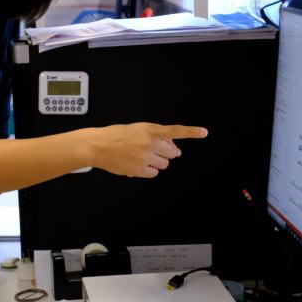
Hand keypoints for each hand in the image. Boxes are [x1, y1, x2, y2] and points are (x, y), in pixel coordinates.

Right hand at [87, 123, 207, 177]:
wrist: (97, 146)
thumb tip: (171, 148)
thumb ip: (154, 135)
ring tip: (142, 157)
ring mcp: (145, 157)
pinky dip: (148, 170)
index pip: (174, 131)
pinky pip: (154, 173)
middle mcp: (149, 143)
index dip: (191, 132)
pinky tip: (138, 164)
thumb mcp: (136, 129)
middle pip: (172, 153)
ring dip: (157, 162)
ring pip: (164, 165)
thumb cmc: (115, 136)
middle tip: (155, 150)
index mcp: (150, 129)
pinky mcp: (139, 169)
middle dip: (166, 153)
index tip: (203, 132)